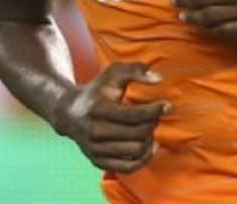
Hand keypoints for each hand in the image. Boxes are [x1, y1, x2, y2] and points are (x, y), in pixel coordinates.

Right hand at [52, 62, 169, 173]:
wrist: (69, 113)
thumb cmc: (97, 90)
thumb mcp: (113, 73)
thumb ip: (136, 69)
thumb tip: (159, 79)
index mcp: (98, 109)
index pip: (135, 115)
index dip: (156, 110)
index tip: (167, 105)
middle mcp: (94, 131)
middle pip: (138, 134)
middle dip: (152, 124)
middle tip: (155, 116)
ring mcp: (95, 149)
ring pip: (136, 152)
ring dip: (149, 140)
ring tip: (149, 128)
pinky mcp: (98, 162)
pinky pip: (129, 168)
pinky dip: (144, 159)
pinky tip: (149, 145)